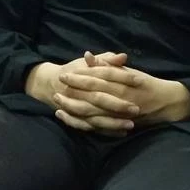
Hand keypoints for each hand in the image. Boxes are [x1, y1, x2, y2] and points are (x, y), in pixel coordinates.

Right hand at [25, 51, 139, 135]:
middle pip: (99, 98)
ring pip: (95, 117)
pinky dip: (105, 131)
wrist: (50, 85)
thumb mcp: (88, 63)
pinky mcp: (78, 119)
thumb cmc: (75, 71)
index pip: (106, 74)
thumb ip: (107, 59)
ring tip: (130, 125)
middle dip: (118, 104)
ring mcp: (77, 107)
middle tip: (136, 109)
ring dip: (112, 122)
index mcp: (84, 74)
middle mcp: (79, 92)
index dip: (123, 77)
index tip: (139, 80)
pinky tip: (121, 133)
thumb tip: (123, 56)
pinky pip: (91, 127)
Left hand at [58, 65, 189, 127]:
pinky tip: (65, 117)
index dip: (81, 75)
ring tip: (57, 101)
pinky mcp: (116, 125)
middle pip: (92, 96)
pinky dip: (79, 122)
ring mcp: (118, 114)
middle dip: (74, 91)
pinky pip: (95, 126)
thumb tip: (88, 56)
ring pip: (92, 113)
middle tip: (58, 85)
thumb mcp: (128, 71)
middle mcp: (120, 99)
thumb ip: (108, 66)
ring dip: (72, 107)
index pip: (98, 78)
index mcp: (123, 84)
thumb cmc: (146, 84)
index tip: (66, 73)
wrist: (166, 103)